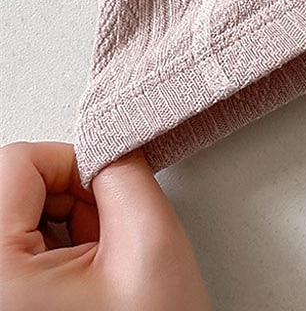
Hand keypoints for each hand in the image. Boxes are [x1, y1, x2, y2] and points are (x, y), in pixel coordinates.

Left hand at [0, 141, 210, 310]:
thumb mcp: (153, 244)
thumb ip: (127, 176)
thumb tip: (108, 149)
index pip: (18, 162)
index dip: (75, 164)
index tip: (106, 190)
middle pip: (10, 188)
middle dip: (68, 200)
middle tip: (102, 240)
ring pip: (12, 216)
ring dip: (59, 226)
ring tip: (89, 270)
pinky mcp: (2, 300)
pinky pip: (13, 248)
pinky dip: (48, 252)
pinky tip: (74, 284)